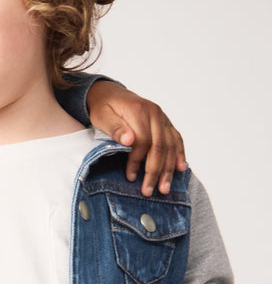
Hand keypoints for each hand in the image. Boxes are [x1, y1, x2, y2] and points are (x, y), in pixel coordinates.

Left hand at [86, 82, 186, 196]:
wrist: (110, 93)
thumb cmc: (104, 107)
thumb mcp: (102, 116)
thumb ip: (115, 128)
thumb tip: (129, 141)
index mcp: (139, 111)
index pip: (143, 141)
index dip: (137, 161)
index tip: (130, 177)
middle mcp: (155, 113)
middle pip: (160, 146)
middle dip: (155, 171)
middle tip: (149, 190)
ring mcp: (162, 118)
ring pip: (170, 145)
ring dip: (168, 168)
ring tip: (164, 188)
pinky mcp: (165, 122)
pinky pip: (176, 139)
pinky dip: (179, 154)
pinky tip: (181, 168)